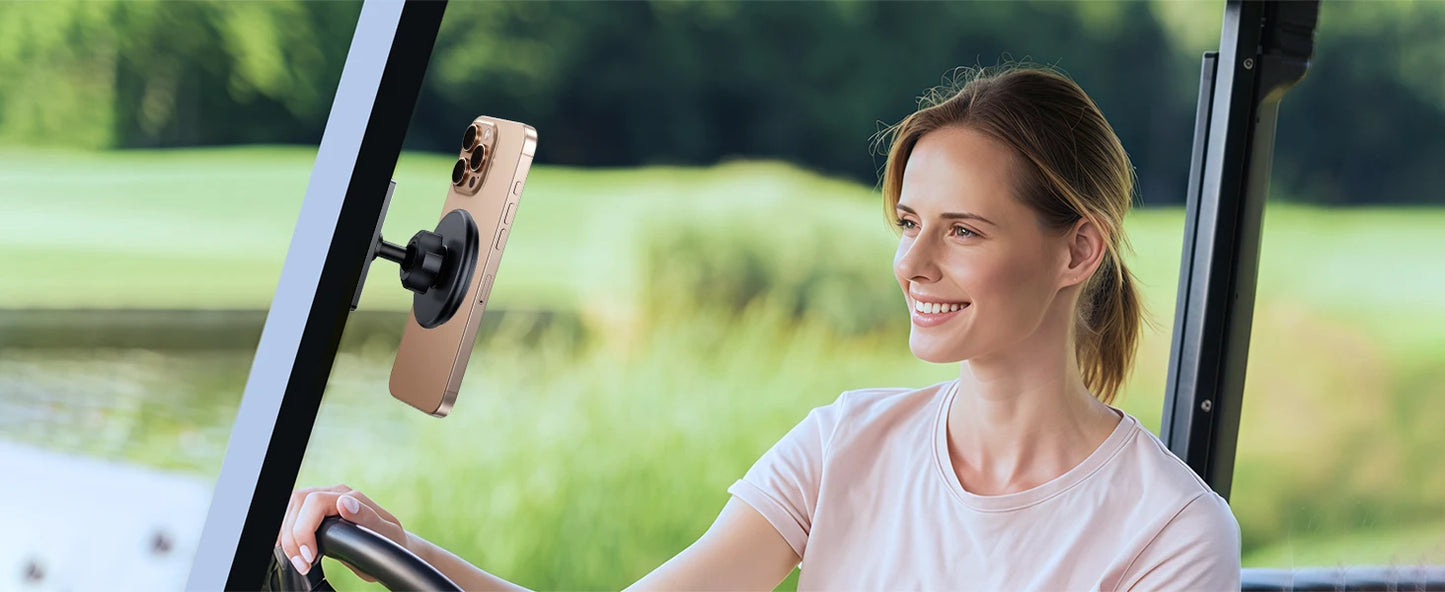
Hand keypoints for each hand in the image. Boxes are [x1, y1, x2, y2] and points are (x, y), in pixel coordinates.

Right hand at [275, 484, 408, 579]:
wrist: (391, 543)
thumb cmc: (390, 541)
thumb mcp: (387, 534)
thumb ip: (368, 518)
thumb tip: (345, 503)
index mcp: (352, 496)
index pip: (315, 502)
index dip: (304, 529)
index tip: (309, 556)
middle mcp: (335, 493)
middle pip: (298, 503)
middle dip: (293, 537)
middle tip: (303, 563)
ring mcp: (324, 500)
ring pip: (291, 507)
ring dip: (287, 535)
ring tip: (300, 561)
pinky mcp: (315, 511)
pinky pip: (292, 514)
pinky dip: (287, 532)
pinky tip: (293, 549)